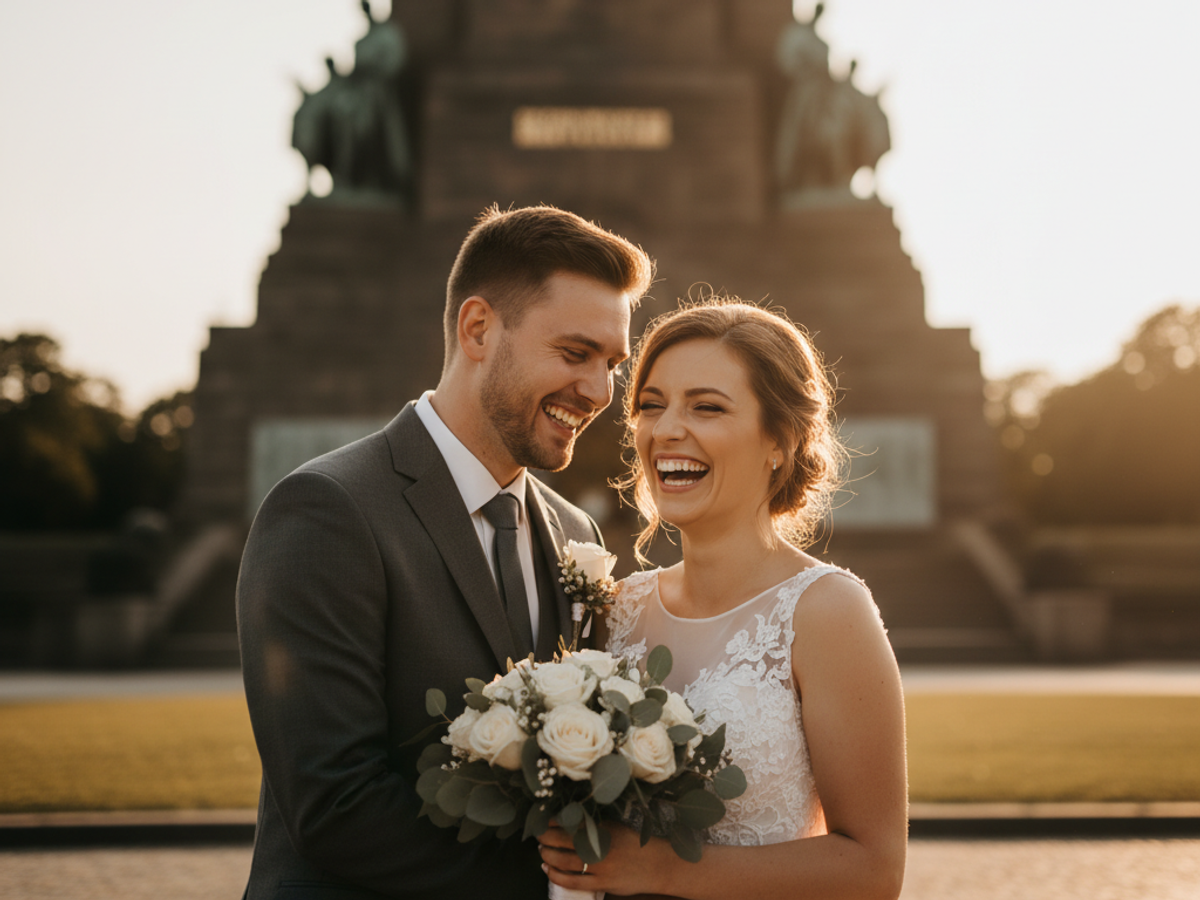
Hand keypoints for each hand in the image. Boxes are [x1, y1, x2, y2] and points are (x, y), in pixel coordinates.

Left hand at [538, 823, 672, 896]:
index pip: (569, 821)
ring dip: (547, 855)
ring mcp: (599, 866)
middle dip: (544, 836)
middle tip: (537, 834)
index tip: (542, 819)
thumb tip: (567, 820)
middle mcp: (599, 845)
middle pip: (561, 839)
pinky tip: (548, 869)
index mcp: (602, 827)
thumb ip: (593, 825)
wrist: (658, 865)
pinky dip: (555, 875)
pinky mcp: (602, 883)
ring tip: (541, 850)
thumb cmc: (636, 844)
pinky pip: (571, 881)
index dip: (551, 821)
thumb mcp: (615, 827)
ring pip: (563, 860)